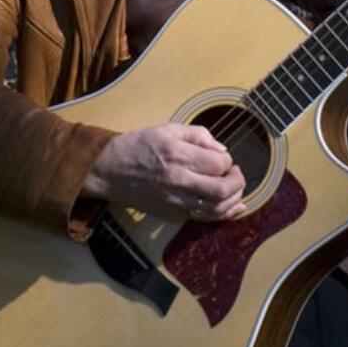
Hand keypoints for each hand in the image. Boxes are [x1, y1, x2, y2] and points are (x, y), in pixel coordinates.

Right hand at [79, 123, 246, 222]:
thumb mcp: (168, 128)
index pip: (219, 162)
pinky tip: (233, 207)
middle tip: (236, 174)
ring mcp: (175, 200)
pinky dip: (223, 214)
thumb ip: (199, 135)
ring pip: (216, 208)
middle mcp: (179, 179)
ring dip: (233, 200)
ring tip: (235, 189)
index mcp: (179, 154)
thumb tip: (222, 149)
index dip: (227, 160)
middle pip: (222, 189)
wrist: (109, 169)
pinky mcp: (171, 213)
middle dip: (237, 182)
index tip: (221, 158)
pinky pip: (203, 218)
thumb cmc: (139, 145)